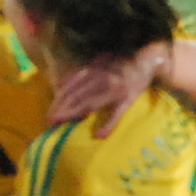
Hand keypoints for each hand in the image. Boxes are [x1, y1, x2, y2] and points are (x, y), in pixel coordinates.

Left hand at [46, 43, 168, 129]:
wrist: (146, 59)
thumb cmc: (121, 63)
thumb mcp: (98, 63)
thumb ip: (81, 74)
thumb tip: (60, 85)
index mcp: (92, 71)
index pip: (70, 88)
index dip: (58, 101)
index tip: (49, 113)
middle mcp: (100, 79)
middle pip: (76, 97)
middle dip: (61, 110)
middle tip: (50, 122)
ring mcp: (114, 89)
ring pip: (89, 103)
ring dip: (74, 115)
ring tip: (62, 125)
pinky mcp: (128, 98)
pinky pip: (117, 113)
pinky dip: (108, 125)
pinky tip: (99, 135)